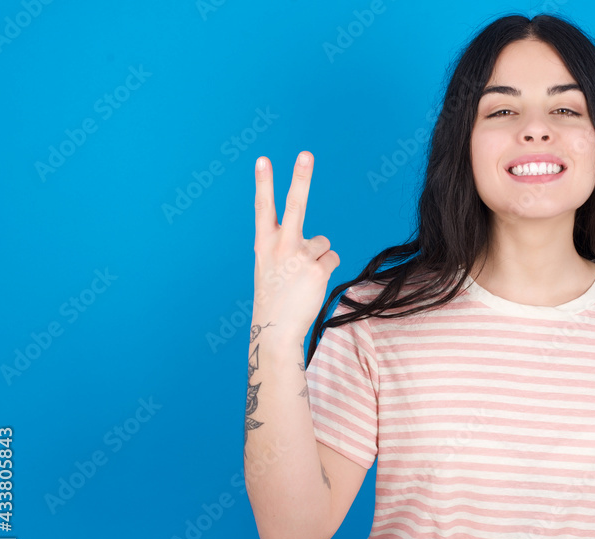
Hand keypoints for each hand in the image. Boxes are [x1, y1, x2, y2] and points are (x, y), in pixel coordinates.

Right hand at [252, 151, 340, 342]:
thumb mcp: (271, 266)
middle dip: (300, 177)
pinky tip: (312, 284)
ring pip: (323, 242)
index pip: (263, 207)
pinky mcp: (317, 267)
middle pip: (295, 204)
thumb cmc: (275, 297)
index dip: (263, 182)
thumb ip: (287, 247)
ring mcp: (299, 255)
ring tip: (303, 278)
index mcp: (264, 243)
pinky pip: (332, 258)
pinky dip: (327, 269)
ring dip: (319, 258)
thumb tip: (320, 242)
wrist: (275, 329)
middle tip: (305, 153)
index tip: (262, 159)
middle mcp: (280, 245)